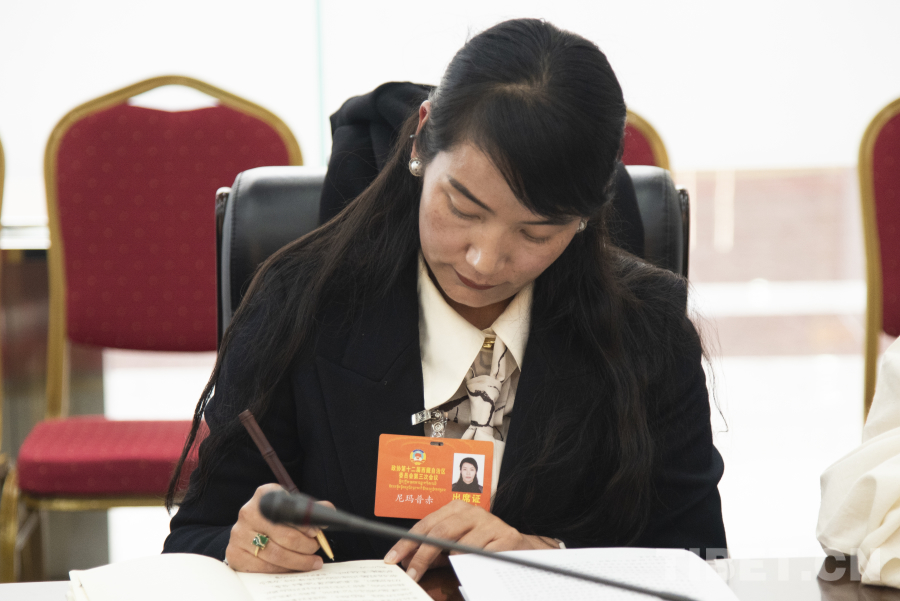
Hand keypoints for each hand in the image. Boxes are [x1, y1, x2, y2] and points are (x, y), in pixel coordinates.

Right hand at [225, 483, 333, 572]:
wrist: (249, 529)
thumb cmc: (277, 517)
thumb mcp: (292, 506)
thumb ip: (311, 508)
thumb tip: (329, 510)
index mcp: (265, 494)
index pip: (289, 510)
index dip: (306, 524)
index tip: (317, 532)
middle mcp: (249, 512)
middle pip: (285, 536)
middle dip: (306, 546)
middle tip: (316, 549)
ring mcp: (239, 533)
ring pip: (276, 554)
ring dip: (299, 561)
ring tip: (312, 561)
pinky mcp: (234, 553)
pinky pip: (263, 567)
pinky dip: (282, 570)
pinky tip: (294, 568)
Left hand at [383, 500, 559, 580]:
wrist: (520, 547)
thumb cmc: (483, 545)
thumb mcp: (455, 545)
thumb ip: (434, 551)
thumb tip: (407, 561)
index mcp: (457, 509)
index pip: (425, 524)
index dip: (407, 542)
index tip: (392, 558)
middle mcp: (473, 512)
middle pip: (440, 532)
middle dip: (422, 556)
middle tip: (411, 574)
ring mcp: (490, 523)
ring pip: (461, 545)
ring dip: (450, 561)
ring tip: (449, 569)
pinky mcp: (507, 537)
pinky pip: (482, 555)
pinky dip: (473, 564)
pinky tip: (470, 568)